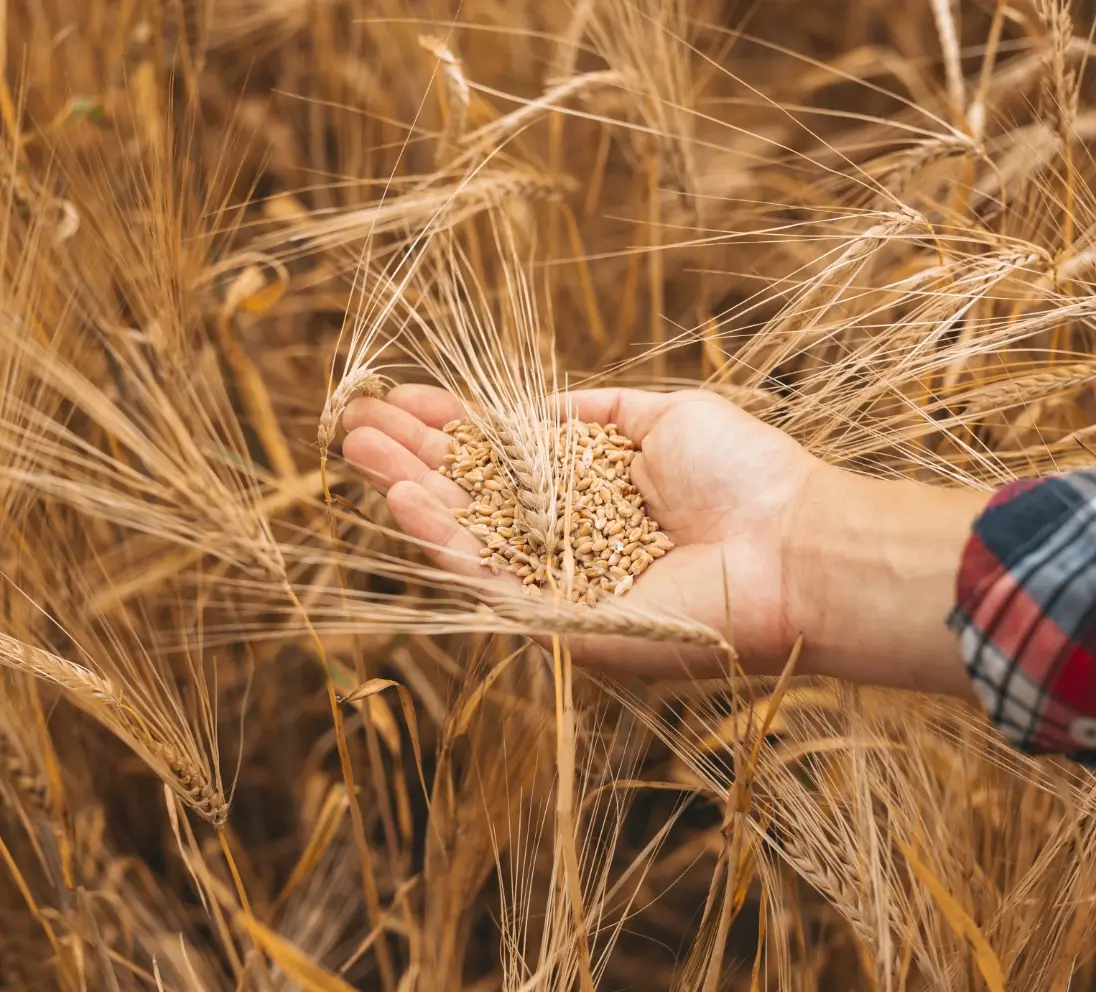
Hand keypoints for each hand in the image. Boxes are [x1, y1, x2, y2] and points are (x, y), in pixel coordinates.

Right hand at [341, 385, 818, 677]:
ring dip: (410, 493)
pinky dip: (447, 542)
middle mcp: (565, 539)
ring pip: (468, 537)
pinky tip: (405, 500)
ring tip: (356, 448)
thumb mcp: (665, 417)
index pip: (502, 455)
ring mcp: (560, 583)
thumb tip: (542, 409)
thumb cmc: (745, 475)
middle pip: (473, 494)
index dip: (451, 425)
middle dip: (413, 456)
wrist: (795, 546)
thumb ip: (598, 414)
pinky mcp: (563, 623)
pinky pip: (493, 581)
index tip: (402, 395)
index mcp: (589, 493)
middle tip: (353, 420)